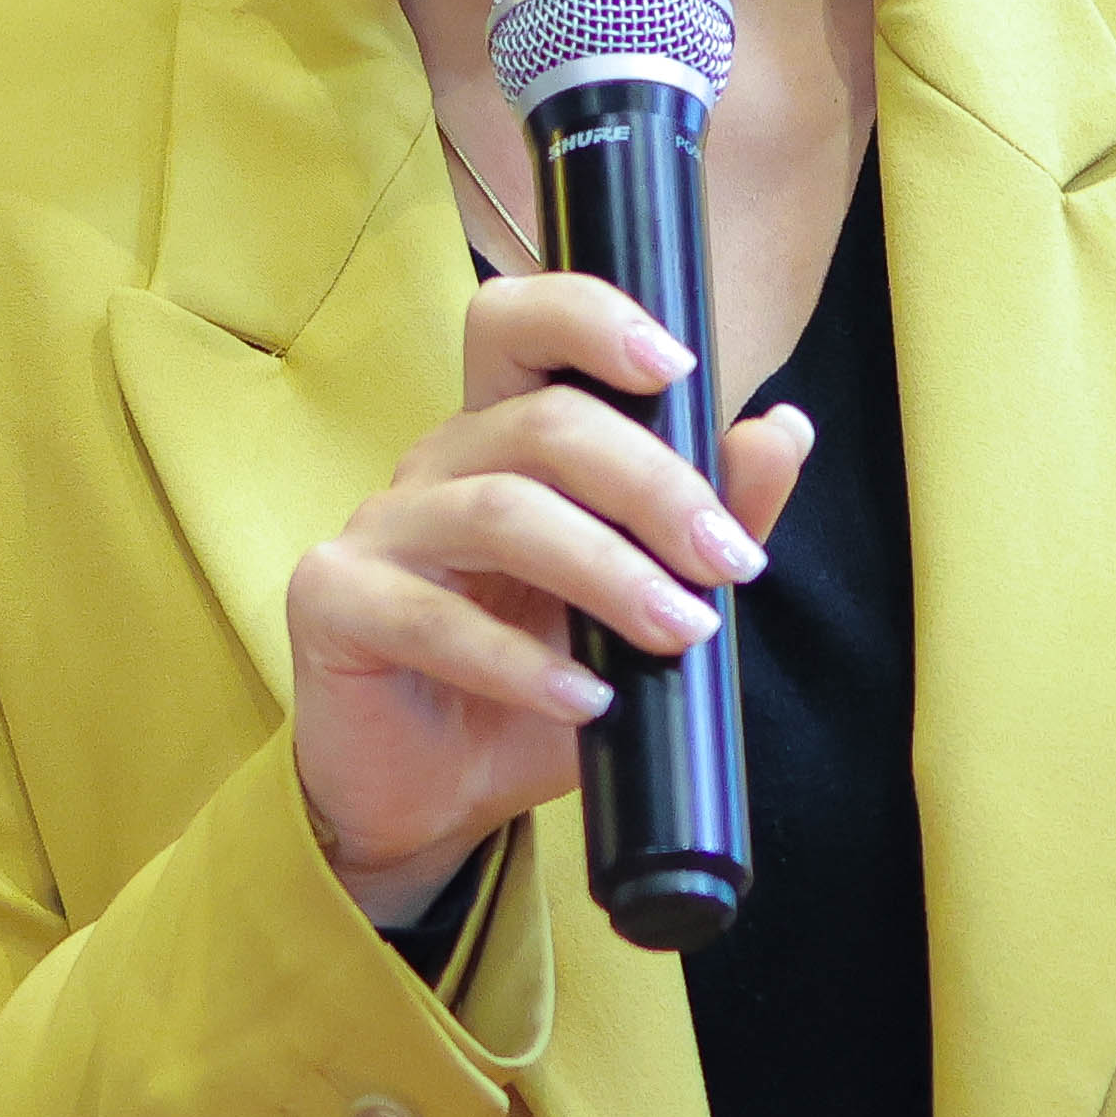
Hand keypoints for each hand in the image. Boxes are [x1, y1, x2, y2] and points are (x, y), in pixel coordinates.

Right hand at [280, 271, 812, 926]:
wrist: (440, 798)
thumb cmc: (539, 686)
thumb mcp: (645, 607)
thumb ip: (710, 518)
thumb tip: (783, 430)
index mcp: (504, 438)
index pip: (521, 324)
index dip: (590, 318)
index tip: (680, 366)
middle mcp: (437, 464)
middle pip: (542, 424)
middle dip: (654, 487)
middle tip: (730, 563)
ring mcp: (379, 528)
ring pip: (498, 512)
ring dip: (606, 572)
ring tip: (680, 631)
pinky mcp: (332, 602)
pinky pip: (430, 617)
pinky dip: (519, 662)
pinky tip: (587, 699)